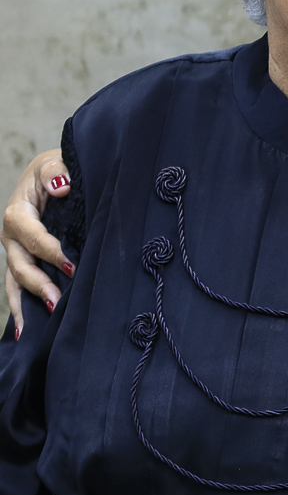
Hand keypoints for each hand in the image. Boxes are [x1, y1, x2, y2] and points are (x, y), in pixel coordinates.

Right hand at [2, 149, 71, 336]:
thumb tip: (60, 186)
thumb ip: (56, 172)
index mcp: (18, 213)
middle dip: (38, 282)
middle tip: (58, 299)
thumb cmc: (56, 169)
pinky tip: (25, 331)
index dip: (50, 251)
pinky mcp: (21, 260)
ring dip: (27, 302)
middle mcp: (11, 236)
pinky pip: (17, 286)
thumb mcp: (54, 163)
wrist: (53, 173)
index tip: (70, 266)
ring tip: (35, 326)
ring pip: (15, 280)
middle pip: (20, 264)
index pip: (32, 236)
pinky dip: (20, 307)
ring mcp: (14, 251)